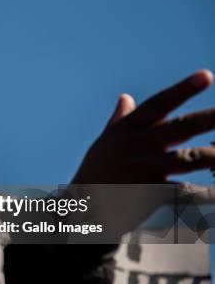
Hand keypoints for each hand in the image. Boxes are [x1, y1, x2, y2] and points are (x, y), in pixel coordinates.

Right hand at [72, 69, 214, 185]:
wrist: (81, 207)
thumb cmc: (96, 172)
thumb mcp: (104, 142)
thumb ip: (120, 119)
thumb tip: (125, 98)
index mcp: (128, 130)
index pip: (158, 104)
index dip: (183, 89)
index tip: (207, 75)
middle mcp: (138, 146)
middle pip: (181, 127)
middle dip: (210, 118)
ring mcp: (145, 169)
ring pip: (188, 158)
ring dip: (214, 156)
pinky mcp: (150, 193)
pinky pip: (184, 192)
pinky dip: (203, 194)